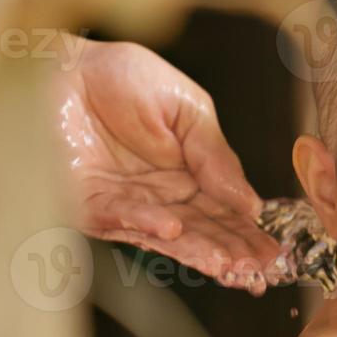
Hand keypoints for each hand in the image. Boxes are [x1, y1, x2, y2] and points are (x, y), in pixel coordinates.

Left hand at [56, 39, 287, 295]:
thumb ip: (216, 155)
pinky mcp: (91, 207)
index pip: (225, 211)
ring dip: (198, 251)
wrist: (63, 66)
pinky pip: (122, 220)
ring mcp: (127, 205)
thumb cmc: (120, 76)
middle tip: (258, 270)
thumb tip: (252, 203)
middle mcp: (161, 196)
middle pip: (203, 231)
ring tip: (228, 264)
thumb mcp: (188, 108)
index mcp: (189, 173)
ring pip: (169, 236)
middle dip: (232, 251)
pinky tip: (174, 228)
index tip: (274, 253)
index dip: (249, 233)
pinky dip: (148, 224)